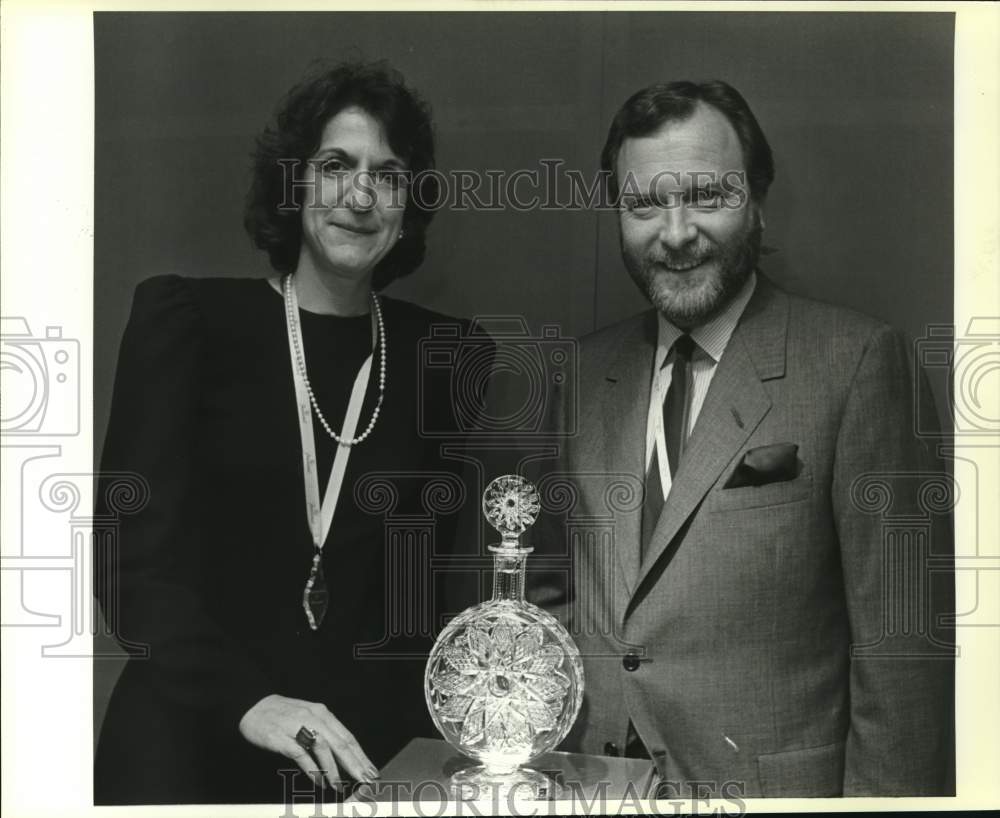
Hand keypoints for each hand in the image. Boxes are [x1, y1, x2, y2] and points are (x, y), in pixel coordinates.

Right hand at [239, 694, 378, 787]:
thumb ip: (325, 732)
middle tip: (365, 779)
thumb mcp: (308, 717)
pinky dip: (312, 769)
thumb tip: (345, 754)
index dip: (360, 755)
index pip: (347, 737)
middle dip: (355, 764)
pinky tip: (319, 781)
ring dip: (333, 769)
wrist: (254, 706)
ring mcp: (297, 727)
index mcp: (322, 713)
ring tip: (340, 785)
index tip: (371, 770)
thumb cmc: (283, 714)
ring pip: (323, 749)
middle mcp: (313, 717)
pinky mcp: (282, 737)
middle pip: (340, 743)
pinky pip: (301, 755)